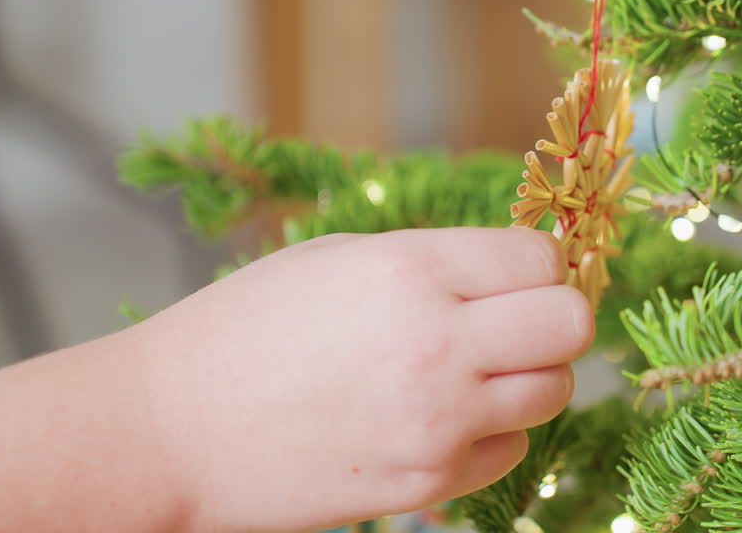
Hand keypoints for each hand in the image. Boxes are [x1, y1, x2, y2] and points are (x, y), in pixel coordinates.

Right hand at [132, 227, 593, 531]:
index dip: (537, 263)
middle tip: (518, 321)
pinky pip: (510, 450)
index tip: (517, 273)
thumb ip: (434, 261)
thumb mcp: (339, 259)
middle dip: (554, 318)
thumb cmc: (245, 328)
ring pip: (554, 392)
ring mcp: (438, 422)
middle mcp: (438, 345)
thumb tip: (516, 269)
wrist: (172, 432)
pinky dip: (490, 433)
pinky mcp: (428, 482)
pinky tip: (438, 417)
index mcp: (411, 271)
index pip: (540, 260)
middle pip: (569, 326)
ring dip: (528, 377)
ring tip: (474, 370)